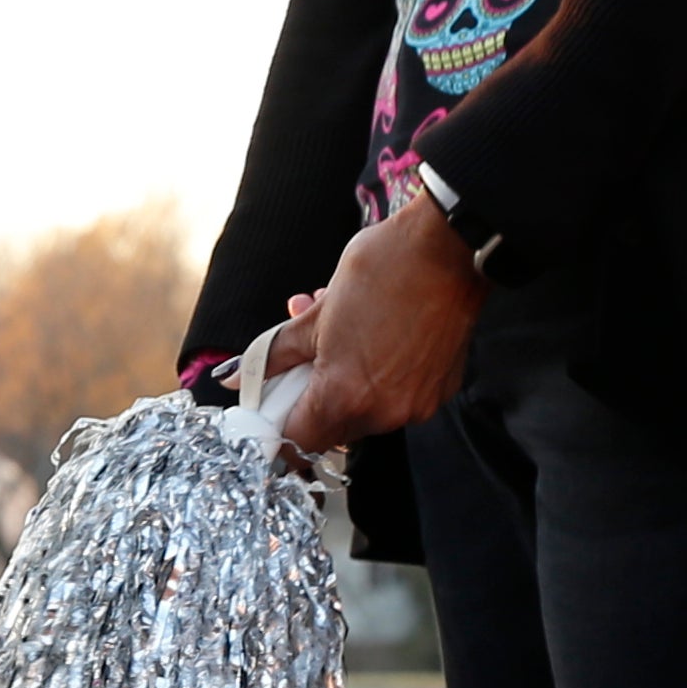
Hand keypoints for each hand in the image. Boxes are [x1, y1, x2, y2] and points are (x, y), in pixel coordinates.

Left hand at [278, 199, 490, 454]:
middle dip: (308, 390)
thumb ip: (271, 355)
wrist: (452, 246)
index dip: (276, 424)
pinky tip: (371, 336)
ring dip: (340, 378)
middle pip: (328, 426)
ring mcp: (415, 405)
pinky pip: (393, 396)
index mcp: (344, 398)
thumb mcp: (315, 314)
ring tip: (337, 330)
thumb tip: (234, 377)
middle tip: (302, 352)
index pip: (294, 441)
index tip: (268, 404)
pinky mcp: (438, 391)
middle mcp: (383, 413)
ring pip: (360, 409)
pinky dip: (375, 375)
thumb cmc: (383, 271)